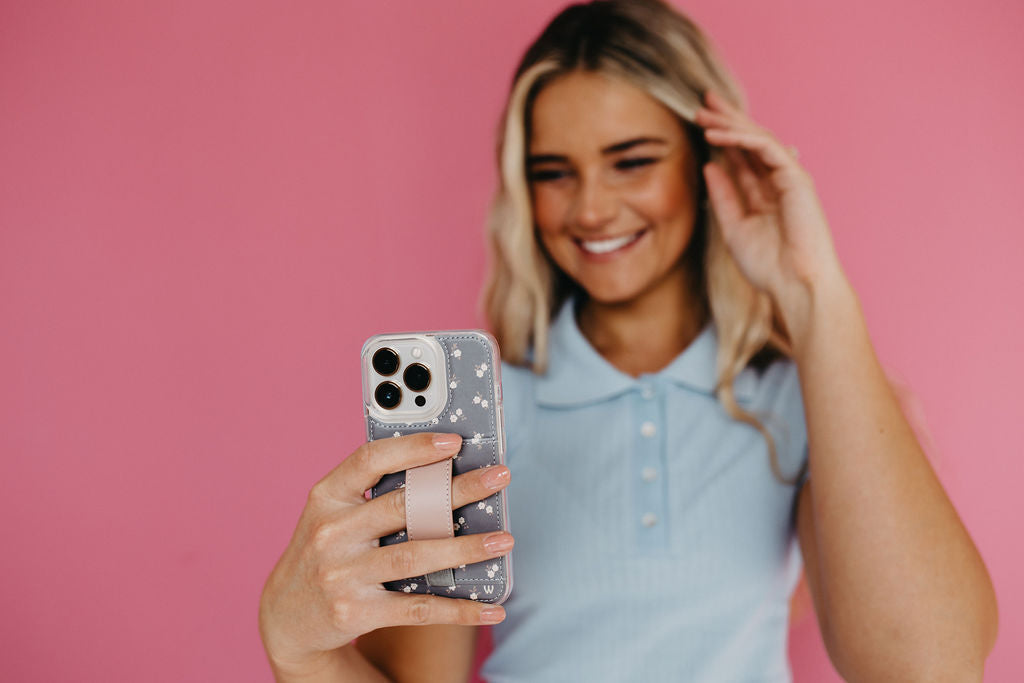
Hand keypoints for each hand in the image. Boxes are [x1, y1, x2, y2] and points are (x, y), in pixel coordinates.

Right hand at [258, 432, 513, 676]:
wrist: (286, 617)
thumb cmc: (326, 550)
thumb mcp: (333, 513)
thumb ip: (374, 492)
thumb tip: (444, 471)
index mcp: (327, 497)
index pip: (370, 460)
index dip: (414, 447)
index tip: (455, 441)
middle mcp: (331, 533)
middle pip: (405, 506)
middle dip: (458, 491)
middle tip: (499, 478)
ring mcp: (342, 575)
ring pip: (416, 557)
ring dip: (466, 549)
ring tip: (504, 541)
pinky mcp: (356, 613)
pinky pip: (418, 609)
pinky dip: (460, 609)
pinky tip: (491, 607)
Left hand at [695, 89, 845, 317]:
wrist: (795, 284)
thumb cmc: (769, 266)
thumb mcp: (734, 227)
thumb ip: (723, 196)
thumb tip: (710, 166)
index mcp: (767, 193)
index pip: (742, 157)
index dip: (722, 137)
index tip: (700, 122)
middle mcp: (780, 181)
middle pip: (751, 141)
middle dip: (728, 118)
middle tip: (703, 100)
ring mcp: (790, 177)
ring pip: (758, 139)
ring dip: (730, 123)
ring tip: (704, 113)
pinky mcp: (796, 178)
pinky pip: (766, 149)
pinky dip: (741, 139)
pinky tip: (718, 134)